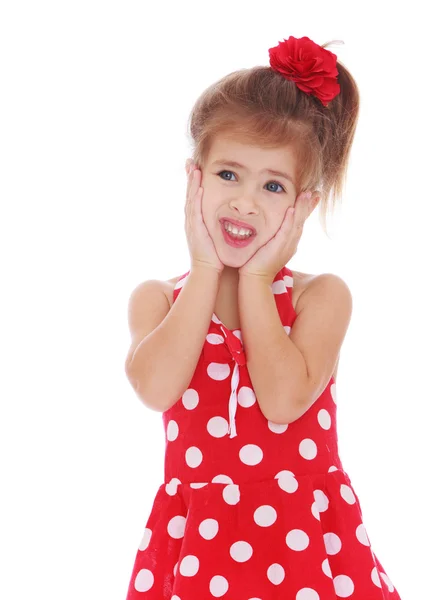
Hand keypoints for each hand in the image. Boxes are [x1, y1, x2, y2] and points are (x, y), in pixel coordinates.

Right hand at [184, 160, 223, 274]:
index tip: (195, 168)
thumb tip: (230, 218)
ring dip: (192, 184)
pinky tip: (199, 187)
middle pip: (189, 194)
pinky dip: (196, 198)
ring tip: (193, 168)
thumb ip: (220, 225)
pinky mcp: (196, 230)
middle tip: (189, 161)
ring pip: (190, 199)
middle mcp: (192, 220)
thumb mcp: (216, 236)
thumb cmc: (215, 256)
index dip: (194, 183)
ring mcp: (192, 224)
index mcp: (197, 221)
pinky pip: (195, 211)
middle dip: (189, 178)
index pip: (195, 197)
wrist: (208, 271)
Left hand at [238, 191, 313, 283]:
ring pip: (297, 223)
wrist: (256, 278)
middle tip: (315, 192)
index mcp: (290, 242)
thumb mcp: (269, 246)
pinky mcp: (279, 247)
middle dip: (309, 206)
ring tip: (306, 195)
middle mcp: (291, 242)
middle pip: (302, 221)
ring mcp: (287, 245)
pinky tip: (291, 210)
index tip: (313, 197)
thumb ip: (273, 237)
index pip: (300, 222)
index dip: (306, 209)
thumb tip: (270, 227)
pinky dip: (289, 220)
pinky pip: (286, 231)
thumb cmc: (259, 263)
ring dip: (302, 208)